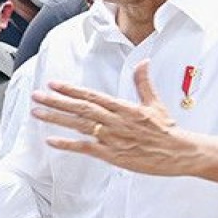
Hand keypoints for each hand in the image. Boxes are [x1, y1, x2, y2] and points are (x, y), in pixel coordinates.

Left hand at [31, 60, 197, 175]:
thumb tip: (144, 62)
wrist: (181, 153)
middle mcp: (115, 121)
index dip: (71, 89)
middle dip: (56, 101)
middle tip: (36, 95)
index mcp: (124, 107)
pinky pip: (86, 148)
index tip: (53, 84)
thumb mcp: (154, 103)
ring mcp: (112, 138)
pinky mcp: (113, 155)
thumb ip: (143, 83)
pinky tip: (51, 141)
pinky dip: (68, 145)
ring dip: (57, 118)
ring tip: (37, 112)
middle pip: (81, 108)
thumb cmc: (167, 130)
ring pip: (80, 125)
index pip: (92, 95)